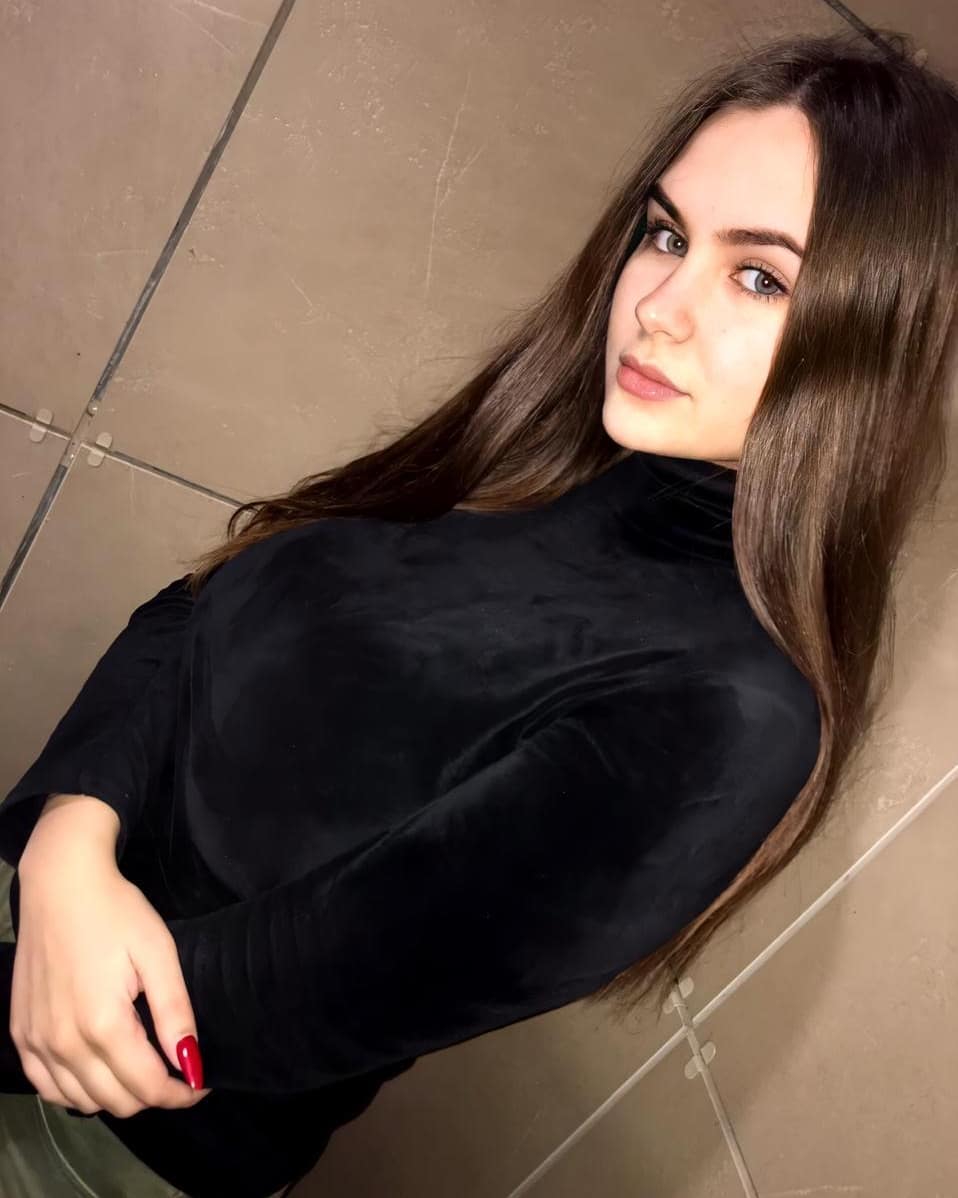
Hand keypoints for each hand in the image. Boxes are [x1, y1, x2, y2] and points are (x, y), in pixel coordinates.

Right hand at [12, 831, 211, 1117]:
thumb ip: (174, 1013)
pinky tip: (98, 1070)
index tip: (200, 1083)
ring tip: (143, 1068)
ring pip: (82, 1101)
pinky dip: (77, 1091)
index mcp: (103, 1024)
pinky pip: (48, 1087)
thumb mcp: (158, 953)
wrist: (60, 885)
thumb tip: (191, 1063)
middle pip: (116, 1102)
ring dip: (117, 1096)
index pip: (147, 1087)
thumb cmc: (116, 912)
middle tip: (177, 1072)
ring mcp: (36, 1041)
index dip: (181, 1093)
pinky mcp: (22, 1033)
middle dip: (154, 1096)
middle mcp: (64, 1042)